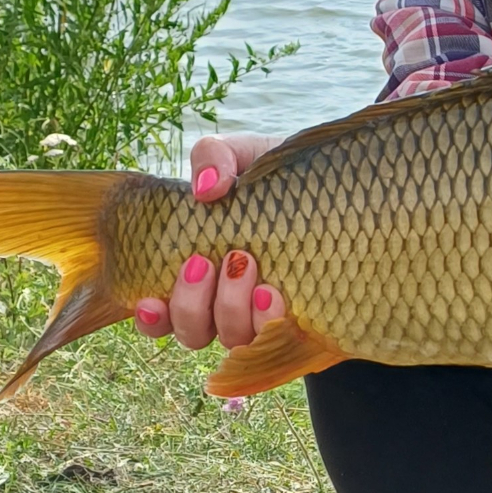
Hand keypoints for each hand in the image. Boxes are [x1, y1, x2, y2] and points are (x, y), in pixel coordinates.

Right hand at [133, 132, 288, 349]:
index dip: (150, 317)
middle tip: (205, 260)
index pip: (160, 313)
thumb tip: (205, 189)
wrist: (341, 185)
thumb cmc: (281, 172)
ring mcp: (262, 312)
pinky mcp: (300, 317)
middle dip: (191, 304)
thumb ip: (214, 157)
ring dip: (229, 308)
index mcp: (201, 271)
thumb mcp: (244, 153)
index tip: (150, 298)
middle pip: (191, 332)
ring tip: (245, 263)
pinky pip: (276, 339)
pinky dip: (267, 321)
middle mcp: (226, 301)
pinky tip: (271, 293)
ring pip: (231, 338)